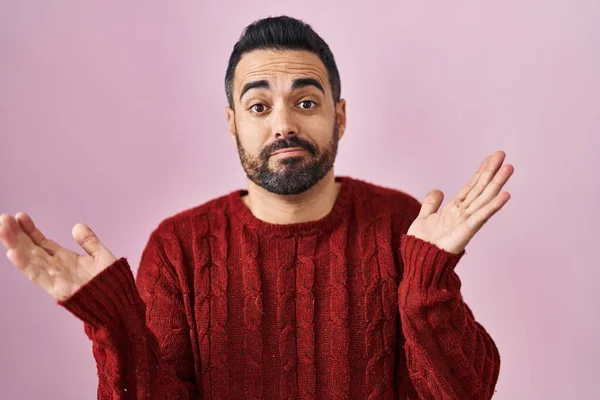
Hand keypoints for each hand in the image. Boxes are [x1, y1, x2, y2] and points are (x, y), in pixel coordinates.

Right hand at [0, 212, 116, 300]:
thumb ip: (89, 242)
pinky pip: (38, 275)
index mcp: (64, 259)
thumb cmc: (111, 282)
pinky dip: (25, 265)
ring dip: (15, 245)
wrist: (119, 301)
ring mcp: (54, 277)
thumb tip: (77, 226)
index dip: (30, 230)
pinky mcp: (57, 288)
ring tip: (2, 229)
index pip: (42, 242)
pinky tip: (12, 253)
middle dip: (16, 234)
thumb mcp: (101, 255)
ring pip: (29, 259)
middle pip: (31, 249)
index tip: (20, 216)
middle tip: (3, 218)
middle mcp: (55, 267)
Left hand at [407, 150, 513, 253]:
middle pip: (481, 188)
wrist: (420, 258)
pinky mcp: (467, 230)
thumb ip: (431, 204)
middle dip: (491, 171)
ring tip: (509, 168)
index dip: (480, 171)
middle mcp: (464, 212)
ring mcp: (467, 220)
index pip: (471, 185)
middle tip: (502, 154)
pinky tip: (506, 194)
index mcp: (455, 208)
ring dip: (497, 183)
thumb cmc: (423, 242)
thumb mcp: (424, 217)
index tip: (490, 157)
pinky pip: (482, 215)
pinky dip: (494, 205)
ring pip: (485, 197)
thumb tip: (437, 190)